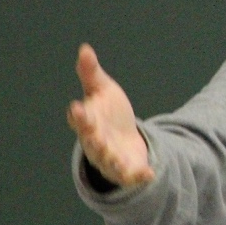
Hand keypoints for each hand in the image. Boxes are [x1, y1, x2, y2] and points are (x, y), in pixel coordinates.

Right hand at [67, 43, 153, 186]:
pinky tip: (149, 174)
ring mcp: (109, 158)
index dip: (78, 114)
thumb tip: (85, 48)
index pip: (79, 118)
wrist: (124, 140)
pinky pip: (130, 176)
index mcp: (88, 122)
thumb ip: (91, 73)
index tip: (77, 107)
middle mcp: (94, 142)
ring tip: (115, 157)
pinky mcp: (125, 170)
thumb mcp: (102, 90)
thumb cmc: (108, 113)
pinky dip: (137, 176)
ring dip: (110, 159)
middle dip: (92, 137)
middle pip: (91, 140)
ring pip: (107, 161)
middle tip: (93, 133)